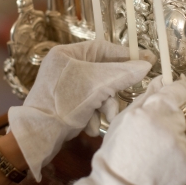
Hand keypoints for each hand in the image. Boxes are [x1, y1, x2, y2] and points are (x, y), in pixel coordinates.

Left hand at [8, 40, 153, 180]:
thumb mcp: (98, 85)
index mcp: (67, 54)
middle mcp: (65, 67)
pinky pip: (86, 104)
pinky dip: (92, 115)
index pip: (102, 48)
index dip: (125, 55)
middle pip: (102, 72)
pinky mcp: (64, 104)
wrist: (38, 135)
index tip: (146, 60)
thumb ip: (123, 74)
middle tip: (126, 95)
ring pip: (96, 91)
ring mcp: (64, 87)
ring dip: (104, 107)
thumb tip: (147, 66)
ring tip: (107, 118)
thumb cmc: (65, 102)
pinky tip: (90, 127)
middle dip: (112, 91)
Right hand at [70, 74, 185, 184]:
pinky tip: (161, 165)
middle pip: (176, 115)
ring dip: (170, 141)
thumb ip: (145, 97)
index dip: (177, 87)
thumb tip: (160, 80)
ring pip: (180, 136)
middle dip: (166, 122)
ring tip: (151, 154)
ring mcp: (182, 147)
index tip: (178, 84)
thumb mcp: (123, 120)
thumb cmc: (117, 155)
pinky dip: (177, 159)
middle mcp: (170, 127)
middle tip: (148, 136)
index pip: (175, 91)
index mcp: (152, 112)